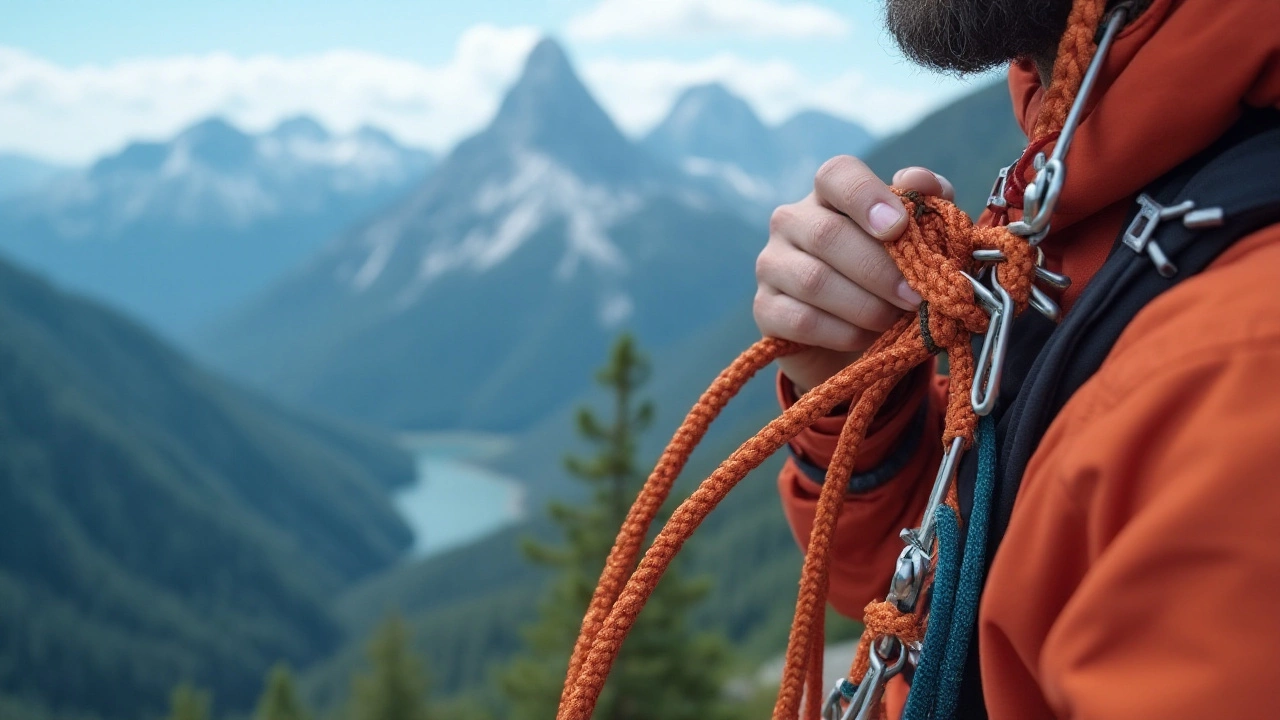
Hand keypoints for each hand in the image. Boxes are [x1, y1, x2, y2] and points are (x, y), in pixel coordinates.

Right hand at [754, 160, 954, 392]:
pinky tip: (864, 337)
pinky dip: (842, 332)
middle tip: (915, 296)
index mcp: (829, 195)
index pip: (837, 175)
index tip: (898, 227)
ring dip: (864, 305)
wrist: (859, 337)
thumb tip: (921, 182)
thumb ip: (925, 207)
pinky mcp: (765, 308)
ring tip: (893, 320)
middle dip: (879, 270)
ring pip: (814, 280)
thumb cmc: (889, 278)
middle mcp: (791, 221)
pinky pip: (802, 320)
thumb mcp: (917, 242)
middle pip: (827, 234)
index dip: (867, 196)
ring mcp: (772, 264)